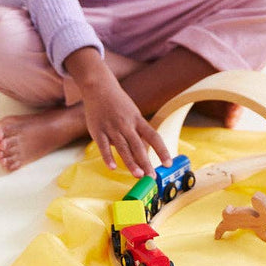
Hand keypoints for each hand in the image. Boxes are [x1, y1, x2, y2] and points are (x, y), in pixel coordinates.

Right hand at [64, 48, 170, 176]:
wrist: (99, 88)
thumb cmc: (118, 104)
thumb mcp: (133, 114)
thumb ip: (136, 133)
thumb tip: (141, 152)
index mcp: (138, 120)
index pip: (154, 137)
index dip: (162, 150)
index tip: (168, 163)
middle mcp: (127, 125)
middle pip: (138, 146)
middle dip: (146, 163)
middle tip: (152, 177)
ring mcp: (112, 128)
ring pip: (123, 148)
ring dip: (130, 163)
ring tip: (138, 175)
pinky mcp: (98, 131)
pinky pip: (103, 146)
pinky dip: (108, 157)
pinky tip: (113, 167)